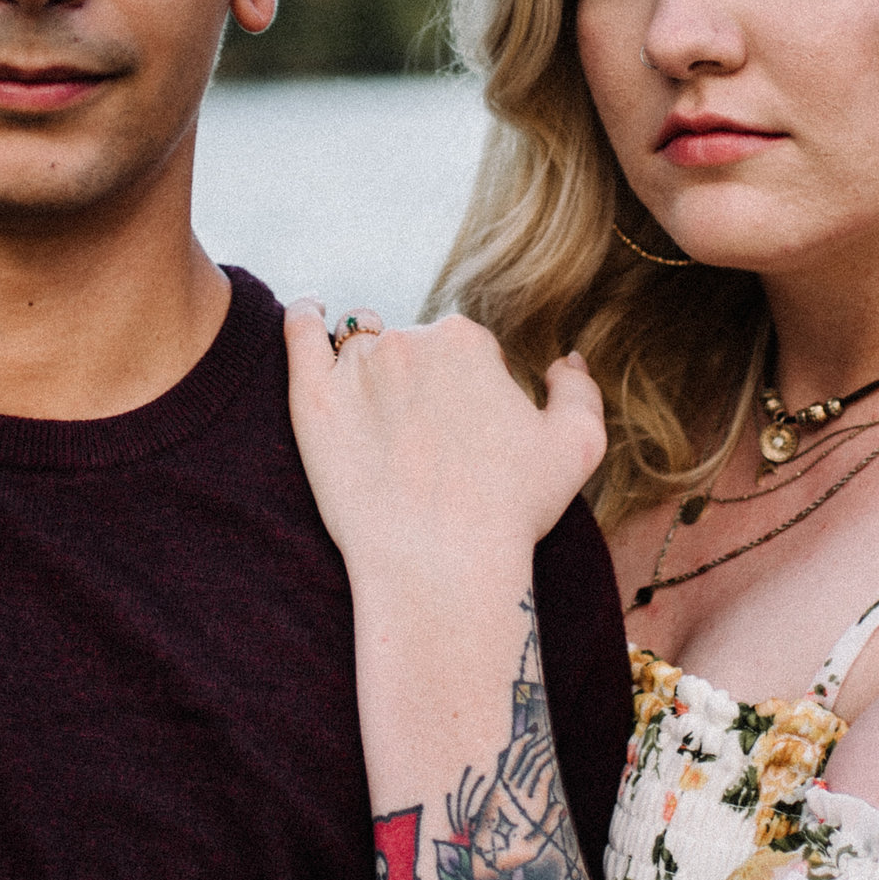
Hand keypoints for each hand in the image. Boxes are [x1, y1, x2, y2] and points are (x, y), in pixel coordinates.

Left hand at [283, 305, 609, 584]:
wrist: (439, 567)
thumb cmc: (511, 512)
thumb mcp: (579, 447)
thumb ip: (579, 390)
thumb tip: (565, 359)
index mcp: (468, 342)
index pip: (463, 350)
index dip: (467, 395)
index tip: (463, 439)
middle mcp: (411, 341)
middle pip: (411, 347)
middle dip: (419, 385)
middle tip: (423, 449)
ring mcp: (356, 368)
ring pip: (359, 348)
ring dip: (368, 368)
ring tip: (373, 419)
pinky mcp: (312, 399)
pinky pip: (299, 332)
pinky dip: (303, 316)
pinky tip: (309, 313)